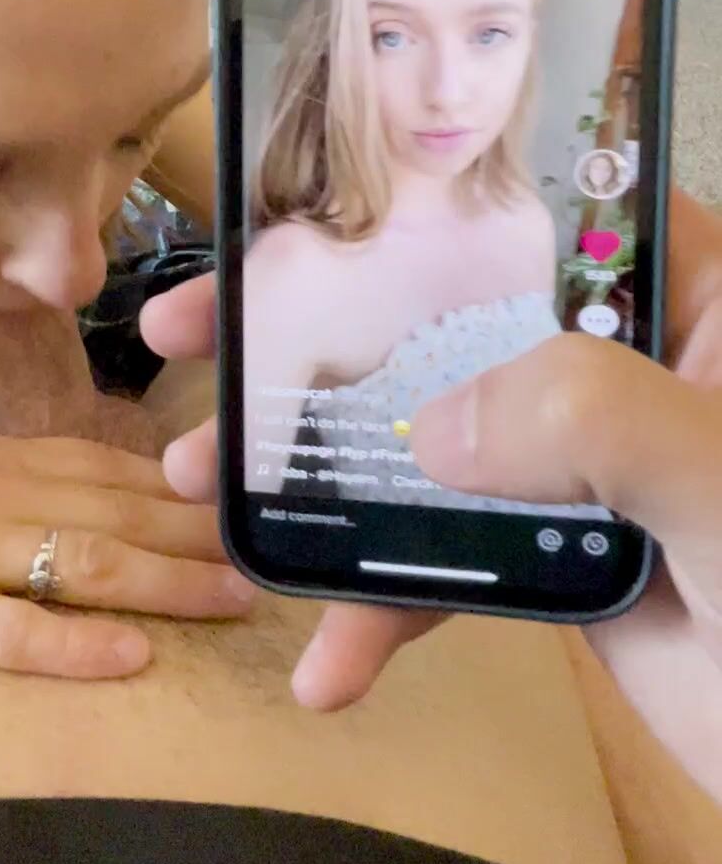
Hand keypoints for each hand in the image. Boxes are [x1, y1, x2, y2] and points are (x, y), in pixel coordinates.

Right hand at [0, 421, 253, 678]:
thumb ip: (17, 474)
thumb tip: (92, 488)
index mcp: (3, 459)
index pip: (120, 471)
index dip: (195, 493)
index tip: (258, 504)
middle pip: (123, 514)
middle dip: (207, 538)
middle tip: (282, 557)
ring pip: (86, 563)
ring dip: (169, 582)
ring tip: (237, 600)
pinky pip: (6, 629)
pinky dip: (72, 644)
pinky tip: (129, 656)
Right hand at [142, 193, 721, 804]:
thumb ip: (598, 419)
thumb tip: (438, 427)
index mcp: (698, 301)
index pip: (543, 204)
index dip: (413, 195)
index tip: (290, 214)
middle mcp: (636, 362)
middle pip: (455, 314)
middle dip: (319, 336)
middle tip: (192, 340)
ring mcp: (596, 464)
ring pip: (436, 439)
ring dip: (320, 476)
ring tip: (205, 496)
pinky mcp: (569, 559)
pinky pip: (457, 561)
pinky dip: (390, 612)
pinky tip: (332, 667)